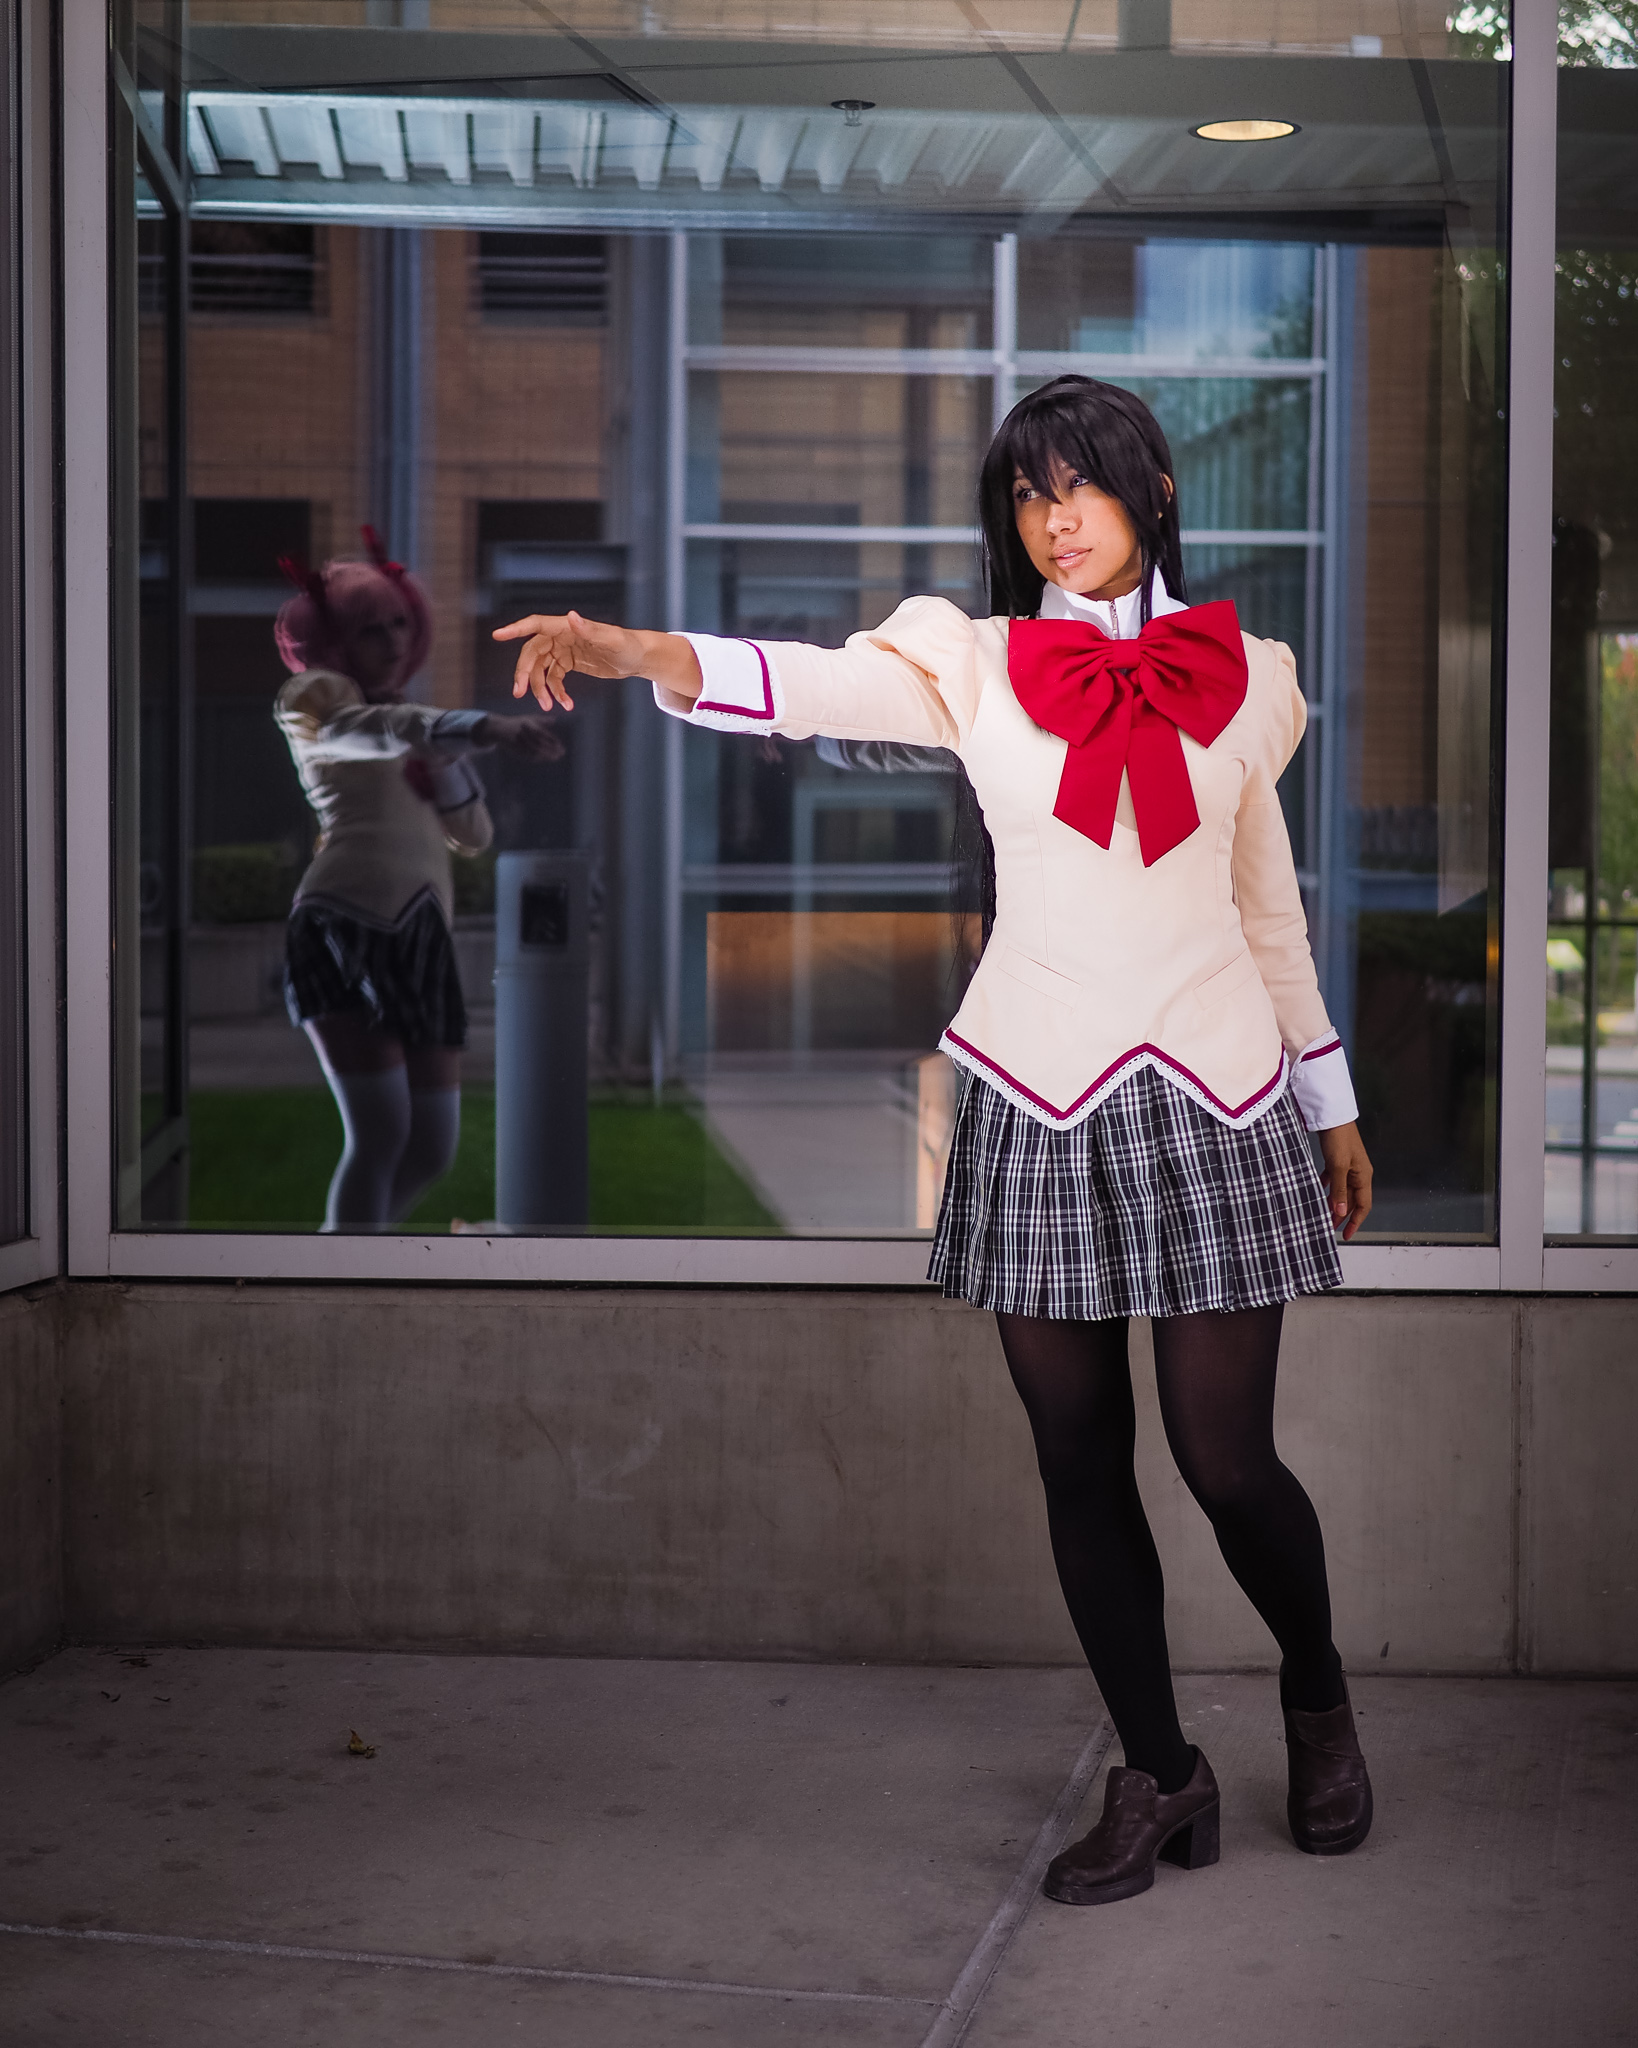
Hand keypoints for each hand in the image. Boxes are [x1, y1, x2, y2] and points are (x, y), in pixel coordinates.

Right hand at [476, 712, 564, 761]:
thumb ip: (543, 720)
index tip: (562, 747)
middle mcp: (527, 734)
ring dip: (546, 756)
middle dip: (552, 750)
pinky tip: (543, 759)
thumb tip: (554, 719)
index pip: (546, 735)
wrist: (499, 728)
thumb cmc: (516, 722)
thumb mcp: (529, 718)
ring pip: (535, 751)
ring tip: (555, 758)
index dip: (555, 743)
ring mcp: (521, 742)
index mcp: (531, 726)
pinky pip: (528, 755)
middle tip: (561, 754)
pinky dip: (537, 758)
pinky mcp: (516, 749)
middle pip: (542, 744)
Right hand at [491, 610, 702, 712]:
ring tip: (549, 706)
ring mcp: (563, 651)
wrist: (638, 658)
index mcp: (566, 627)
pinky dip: (557, 693)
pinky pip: (554, 679)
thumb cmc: (627, 645)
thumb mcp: (611, 639)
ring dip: (540, 689)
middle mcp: (561, 637)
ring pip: (541, 670)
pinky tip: (566, 705)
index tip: (497, 636)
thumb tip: (571, 617)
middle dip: (525, 673)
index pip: (536, 625)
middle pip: (532, 653)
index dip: (516, 629)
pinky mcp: (568, 664)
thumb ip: (589, 629)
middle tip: (520, 693)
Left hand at [1318, 1121, 1372, 1240]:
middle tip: (1328, 1226)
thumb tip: (1339, 1211)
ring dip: (1332, 1202)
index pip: (1363, 1205)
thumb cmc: (1339, 1138)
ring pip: (1341, 1190)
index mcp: (1364, 1176)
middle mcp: (1358, 1173)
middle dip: (1340, 1214)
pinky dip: (1327, 1186)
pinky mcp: (1337, 1160)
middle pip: (1351, 1200)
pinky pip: (1334, 1179)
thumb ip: (1338, 1190)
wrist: (1332, 1116)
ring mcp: (1348, 1166)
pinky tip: (1318, 1190)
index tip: (1345, 1234)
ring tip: (1321, 1212)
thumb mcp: (1338, 1167)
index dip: (1355, 1221)